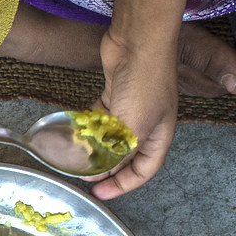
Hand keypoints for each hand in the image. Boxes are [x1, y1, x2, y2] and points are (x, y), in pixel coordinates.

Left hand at [91, 21, 178, 200]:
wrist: (137, 42)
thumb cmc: (145, 82)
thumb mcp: (134, 126)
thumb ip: (120, 151)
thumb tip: (102, 169)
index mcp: (160, 135)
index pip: (144, 170)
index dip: (124, 185)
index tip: (100, 193)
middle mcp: (148, 123)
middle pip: (127, 155)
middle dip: (107, 168)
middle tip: (85, 177)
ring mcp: (131, 107)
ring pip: (111, 136)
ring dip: (95, 147)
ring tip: (76, 159)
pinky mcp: (115, 93)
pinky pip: (100, 117)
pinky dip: (89, 126)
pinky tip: (75, 132)